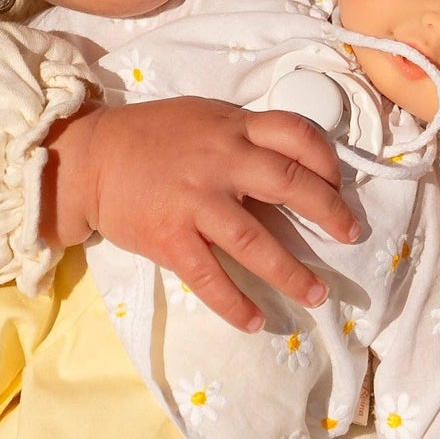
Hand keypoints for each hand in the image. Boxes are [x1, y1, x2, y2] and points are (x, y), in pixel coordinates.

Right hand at [43, 97, 360, 332]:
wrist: (89, 159)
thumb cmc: (148, 138)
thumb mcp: (201, 118)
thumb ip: (242, 136)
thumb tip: (290, 165)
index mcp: (230, 128)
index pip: (295, 134)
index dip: (326, 160)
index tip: (339, 185)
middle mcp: (218, 161)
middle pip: (289, 185)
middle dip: (328, 214)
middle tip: (350, 235)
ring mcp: (194, 202)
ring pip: (255, 242)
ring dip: (291, 273)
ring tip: (316, 294)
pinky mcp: (169, 237)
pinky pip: (210, 277)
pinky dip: (235, 304)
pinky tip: (255, 320)